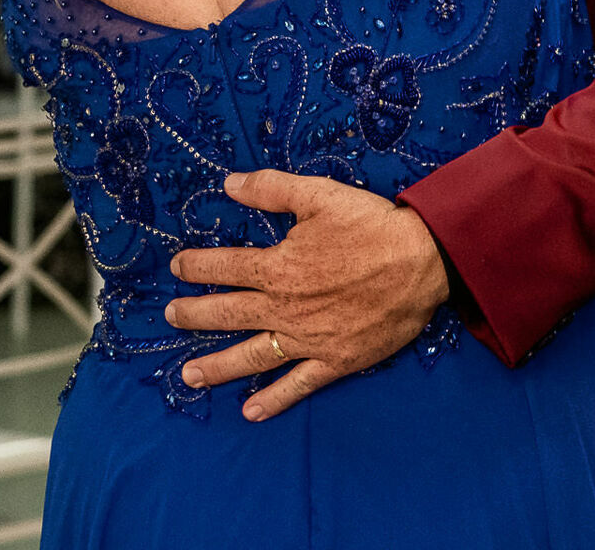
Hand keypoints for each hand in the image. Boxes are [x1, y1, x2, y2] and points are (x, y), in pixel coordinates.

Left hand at [164, 170, 449, 420]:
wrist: (423, 262)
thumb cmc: (372, 226)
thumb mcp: (320, 195)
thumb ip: (271, 189)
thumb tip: (229, 184)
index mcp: (278, 267)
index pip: (225, 267)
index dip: (197, 266)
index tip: (177, 267)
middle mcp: (285, 308)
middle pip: (228, 314)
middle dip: (195, 315)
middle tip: (171, 316)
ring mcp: (308, 339)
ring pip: (252, 356)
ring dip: (217, 366)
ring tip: (188, 375)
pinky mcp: (335, 360)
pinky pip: (298, 384)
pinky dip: (274, 399)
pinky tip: (251, 411)